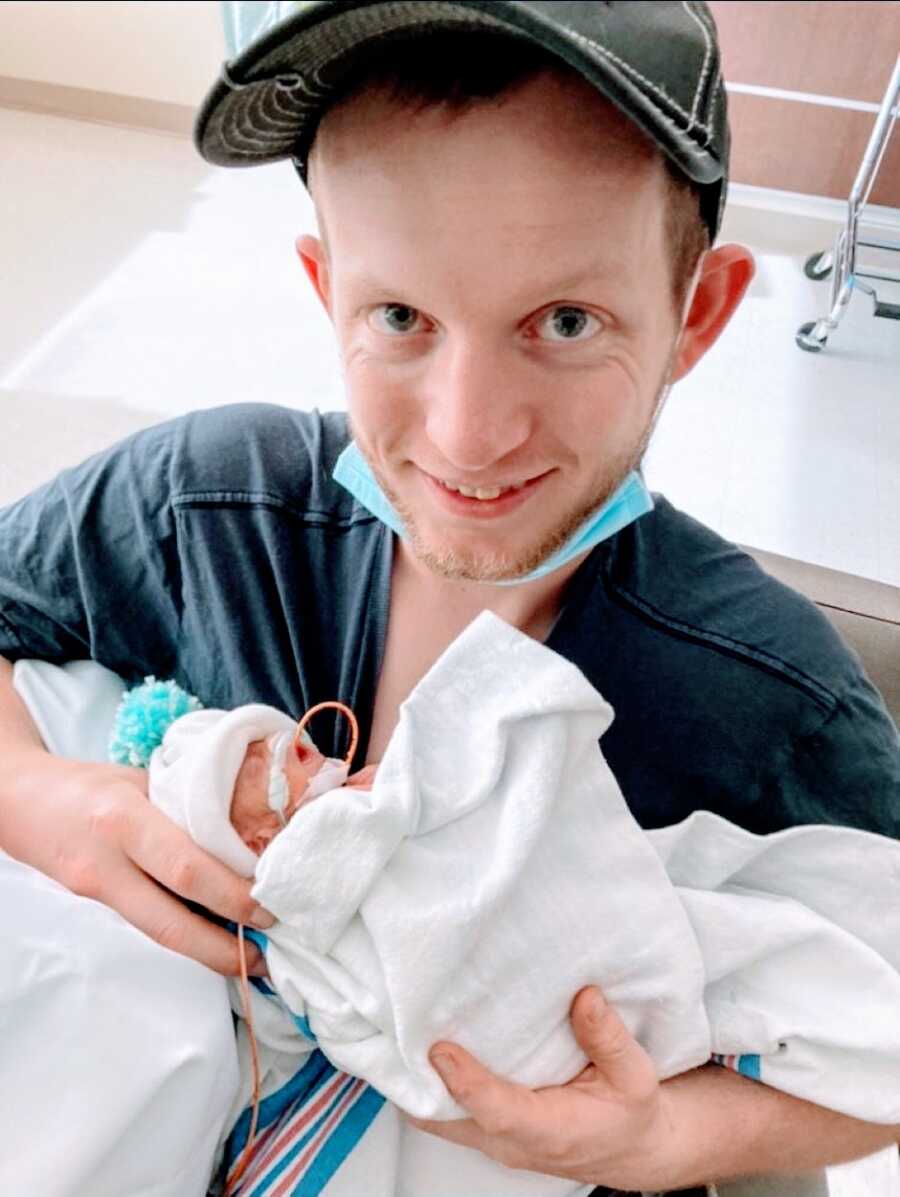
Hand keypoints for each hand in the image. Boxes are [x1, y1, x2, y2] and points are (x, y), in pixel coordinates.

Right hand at [0, 753, 273, 975]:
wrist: (17, 799)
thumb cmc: (89, 782)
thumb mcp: (142, 779)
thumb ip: (187, 806)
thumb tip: (252, 831)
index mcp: (125, 819)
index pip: (186, 868)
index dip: (232, 896)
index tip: (270, 907)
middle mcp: (107, 863)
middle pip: (170, 923)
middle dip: (224, 946)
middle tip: (268, 956)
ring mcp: (94, 892)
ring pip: (157, 934)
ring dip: (207, 950)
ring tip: (250, 959)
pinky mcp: (91, 907)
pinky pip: (145, 923)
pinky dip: (184, 933)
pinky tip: (214, 936)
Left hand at [410, 986, 679, 1190]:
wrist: (631, 1147)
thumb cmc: (629, 1112)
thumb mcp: (635, 1075)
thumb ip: (609, 1038)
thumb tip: (585, 997)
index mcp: (551, 1131)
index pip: (498, 1112)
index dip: (466, 1083)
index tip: (441, 1049)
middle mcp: (513, 1142)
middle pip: (449, 1118)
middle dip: (422, 1079)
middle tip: (405, 1027)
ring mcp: (495, 1141)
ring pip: (438, 1119)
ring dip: (420, 1080)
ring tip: (407, 1027)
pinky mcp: (487, 1132)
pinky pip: (444, 1114)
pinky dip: (429, 1084)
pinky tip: (423, 1047)